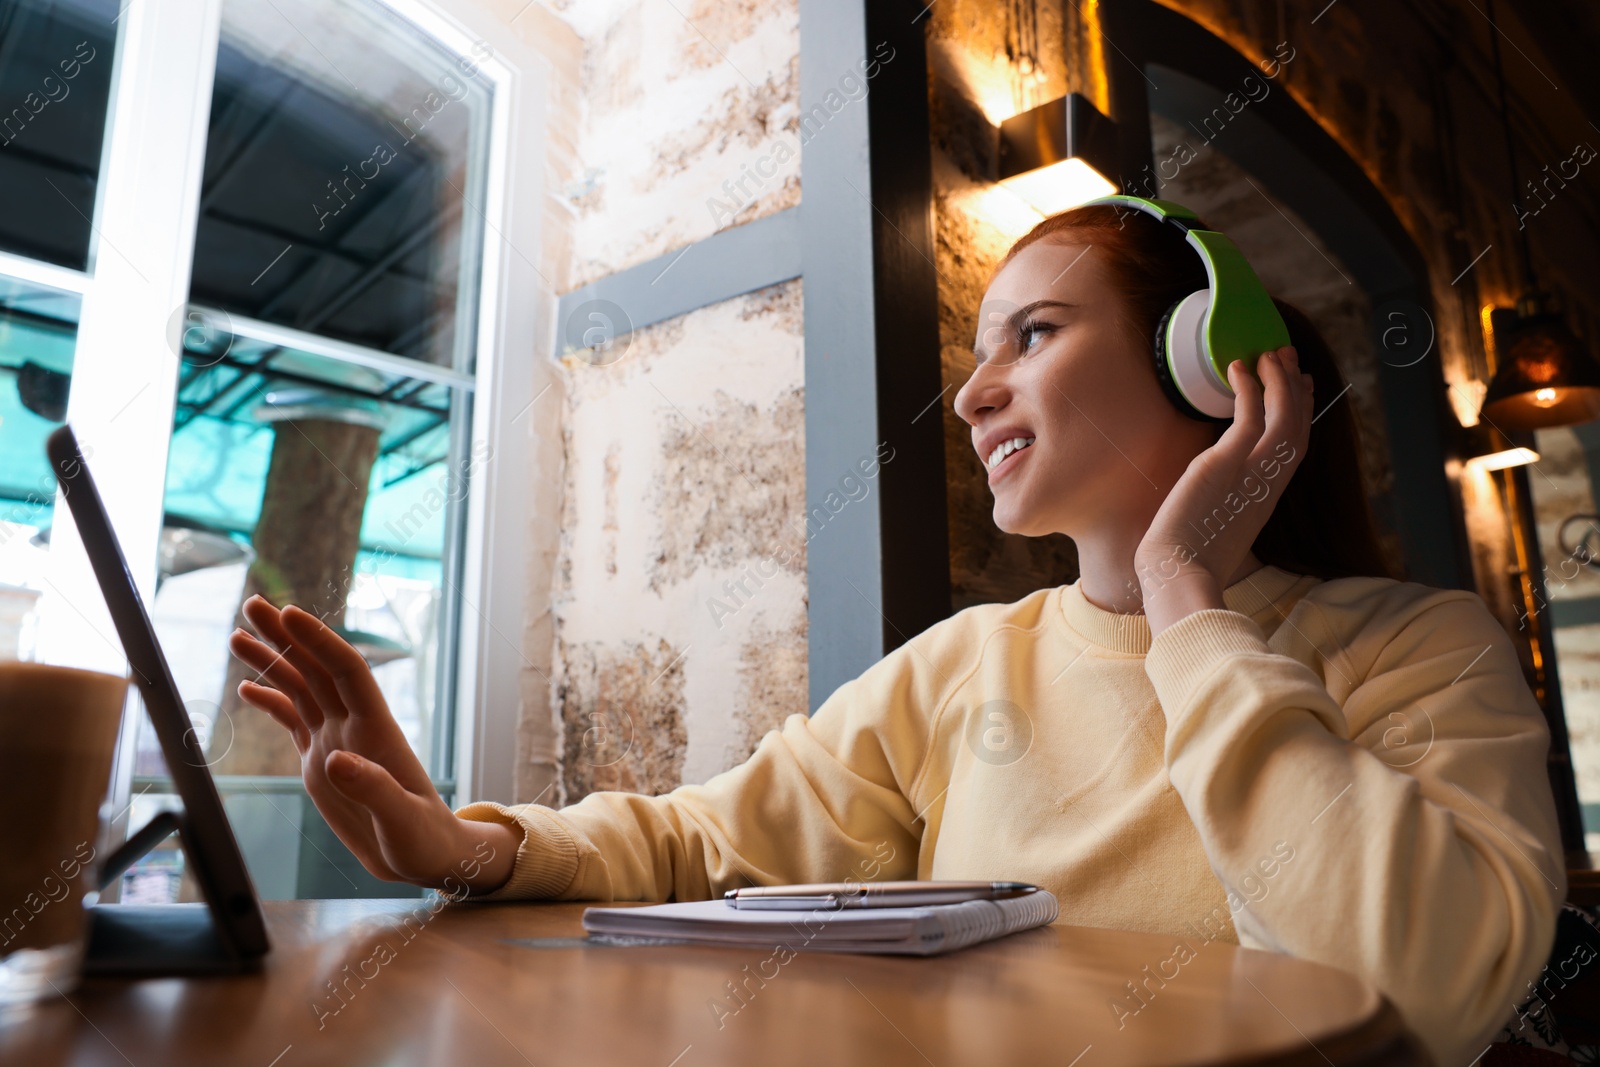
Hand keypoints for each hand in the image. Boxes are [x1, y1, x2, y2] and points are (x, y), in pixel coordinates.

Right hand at [227, 595, 520, 893]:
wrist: (427, 857)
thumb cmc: (425, 840)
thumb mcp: (404, 821)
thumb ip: (374, 789)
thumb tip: (335, 760)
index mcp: (376, 732)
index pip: (347, 672)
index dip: (320, 641)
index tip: (289, 614)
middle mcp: (353, 728)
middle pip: (317, 669)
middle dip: (286, 636)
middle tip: (252, 604)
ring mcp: (335, 742)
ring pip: (300, 689)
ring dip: (271, 661)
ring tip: (236, 635)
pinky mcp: (321, 763)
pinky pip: (293, 721)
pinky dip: (271, 701)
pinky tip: (246, 686)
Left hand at [1134, 346, 1313, 630]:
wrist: (1179, 576)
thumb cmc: (1187, 562)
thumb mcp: (1215, 529)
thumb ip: (1221, 507)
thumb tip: (1205, 500)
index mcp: (1265, 499)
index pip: (1293, 448)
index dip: (1301, 415)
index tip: (1303, 389)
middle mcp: (1267, 483)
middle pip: (1296, 426)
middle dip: (1295, 388)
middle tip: (1290, 358)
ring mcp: (1251, 472)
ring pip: (1282, 416)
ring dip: (1279, 380)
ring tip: (1272, 352)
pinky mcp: (1226, 463)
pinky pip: (1248, 415)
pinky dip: (1249, 387)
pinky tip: (1239, 367)